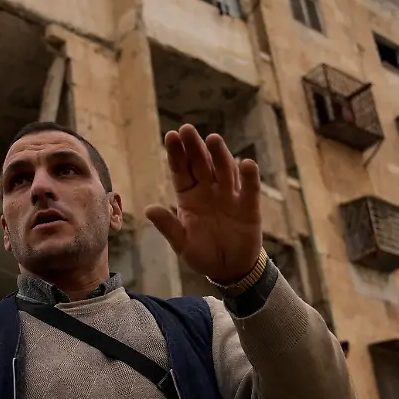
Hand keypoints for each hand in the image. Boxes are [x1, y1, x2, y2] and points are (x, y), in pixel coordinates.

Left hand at [145, 125, 262, 283]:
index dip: (176, 154)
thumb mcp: (182, 244)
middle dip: (194, 147)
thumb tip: (149, 210)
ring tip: (213, 139)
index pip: (181, 171)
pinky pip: (249, 189)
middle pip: (201, 164)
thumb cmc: (203, 253)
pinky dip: (249, 177)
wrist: (229, 269)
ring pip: (224, 170)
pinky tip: (247, 163)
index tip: (171, 136)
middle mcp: (208, 191)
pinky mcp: (248, 207)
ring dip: (219, 155)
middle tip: (186, 129)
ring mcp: (229, 196)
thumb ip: (168, 227)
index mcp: (189, 197)